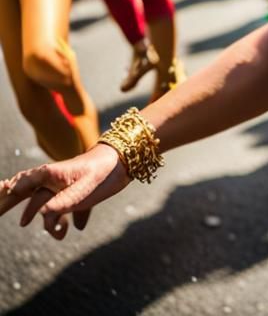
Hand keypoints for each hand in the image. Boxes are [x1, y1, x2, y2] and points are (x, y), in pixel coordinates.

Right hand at [0, 144, 129, 238]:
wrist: (128, 159)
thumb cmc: (103, 171)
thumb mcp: (83, 189)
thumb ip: (62, 202)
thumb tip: (42, 216)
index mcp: (49, 175)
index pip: (21, 186)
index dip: (6, 194)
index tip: (1, 195)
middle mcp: (54, 180)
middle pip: (28, 195)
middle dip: (13, 206)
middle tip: (4, 217)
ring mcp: (66, 186)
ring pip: (49, 208)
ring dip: (53, 224)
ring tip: (61, 234)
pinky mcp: (80, 192)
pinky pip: (70, 209)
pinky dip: (73, 219)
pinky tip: (79, 226)